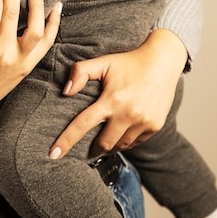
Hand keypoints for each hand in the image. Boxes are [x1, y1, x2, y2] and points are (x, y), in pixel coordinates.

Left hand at [0, 0, 60, 142]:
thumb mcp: (12, 74)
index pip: (48, 38)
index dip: (55, 19)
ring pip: (10, 11)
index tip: (57, 3)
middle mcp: (17, 58)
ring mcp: (0, 51)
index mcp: (27, 65)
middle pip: (32, 20)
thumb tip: (23, 30)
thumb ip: (20, 54)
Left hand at [48, 29, 187, 158]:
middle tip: (86, 148)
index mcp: (112, 100)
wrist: (163, 62)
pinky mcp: (155, 126)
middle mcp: (129, 114)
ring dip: (109, 147)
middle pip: (103, 144)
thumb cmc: (129, 62)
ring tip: (103, 141)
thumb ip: (80, 72)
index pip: (82, 125)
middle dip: (92, 149)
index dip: (66, 141)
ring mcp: (144, 122)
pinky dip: (125, 141)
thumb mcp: (103, 62)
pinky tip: (121, 133)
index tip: (53, 155)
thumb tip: (66, 92)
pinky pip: (135, 142)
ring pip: (120, 146)